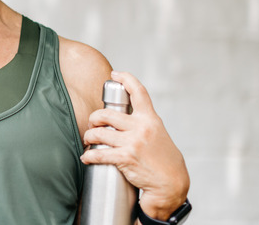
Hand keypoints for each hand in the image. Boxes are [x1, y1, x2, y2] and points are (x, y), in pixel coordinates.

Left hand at [80, 71, 189, 219]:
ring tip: (88, 140)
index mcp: (150, 119)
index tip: (115, 74)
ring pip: (100, 132)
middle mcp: (142, 127)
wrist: (171, 183)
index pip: (138, 92)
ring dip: (89, 136)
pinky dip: (89, 156)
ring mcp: (133, 142)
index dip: (126, 79)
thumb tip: (124, 116)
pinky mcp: (126, 158)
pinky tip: (86, 157)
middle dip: (94, 118)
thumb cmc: (164, 160)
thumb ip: (144, 123)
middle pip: (107, 114)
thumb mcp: (158, 134)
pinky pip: (100, 154)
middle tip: (92, 124)